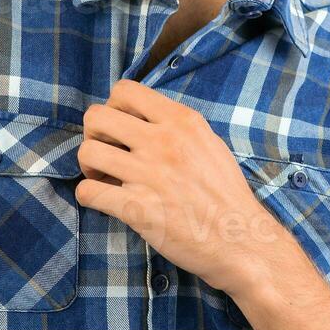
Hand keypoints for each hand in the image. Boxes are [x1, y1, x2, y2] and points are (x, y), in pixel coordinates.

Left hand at [74, 78, 295, 296]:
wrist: (241, 240)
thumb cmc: (226, 195)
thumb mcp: (209, 144)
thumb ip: (176, 127)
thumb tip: (143, 120)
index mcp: (181, 121)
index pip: (125, 90)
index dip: (113, 108)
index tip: (120, 129)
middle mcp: (163, 142)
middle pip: (97, 116)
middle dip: (93, 134)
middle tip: (105, 154)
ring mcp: (148, 174)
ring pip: (87, 152)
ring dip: (88, 166)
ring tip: (103, 179)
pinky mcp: (137, 208)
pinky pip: (89, 192)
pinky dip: (89, 196)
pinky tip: (104, 201)